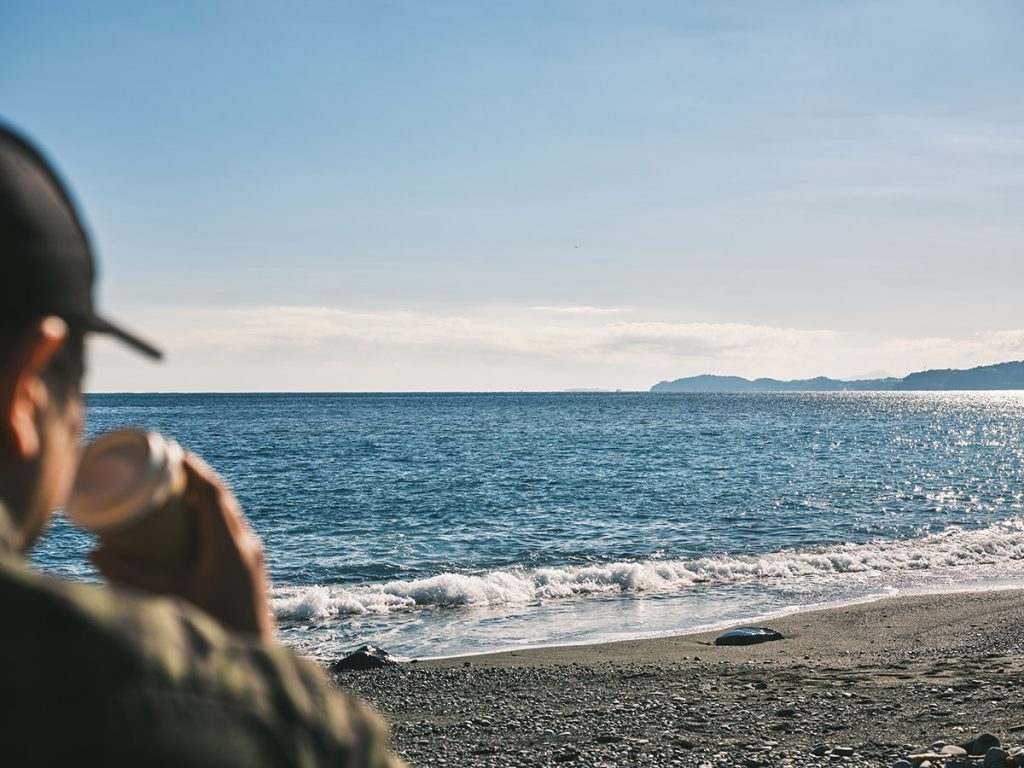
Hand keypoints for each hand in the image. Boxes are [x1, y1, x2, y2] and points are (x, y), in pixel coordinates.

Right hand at [91, 452, 274, 640]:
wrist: (251, 653)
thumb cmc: (211, 627)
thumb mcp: (168, 598)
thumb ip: (131, 577)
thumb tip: (93, 554)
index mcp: (229, 545)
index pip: (213, 494)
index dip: (193, 470)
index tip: (171, 452)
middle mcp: (246, 544)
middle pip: (223, 499)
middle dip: (196, 478)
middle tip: (166, 466)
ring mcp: (252, 554)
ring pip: (230, 513)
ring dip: (206, 496)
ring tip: (177, 487)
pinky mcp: (251, 565)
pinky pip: (233, 527)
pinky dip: (214, 515)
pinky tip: (197, 519)